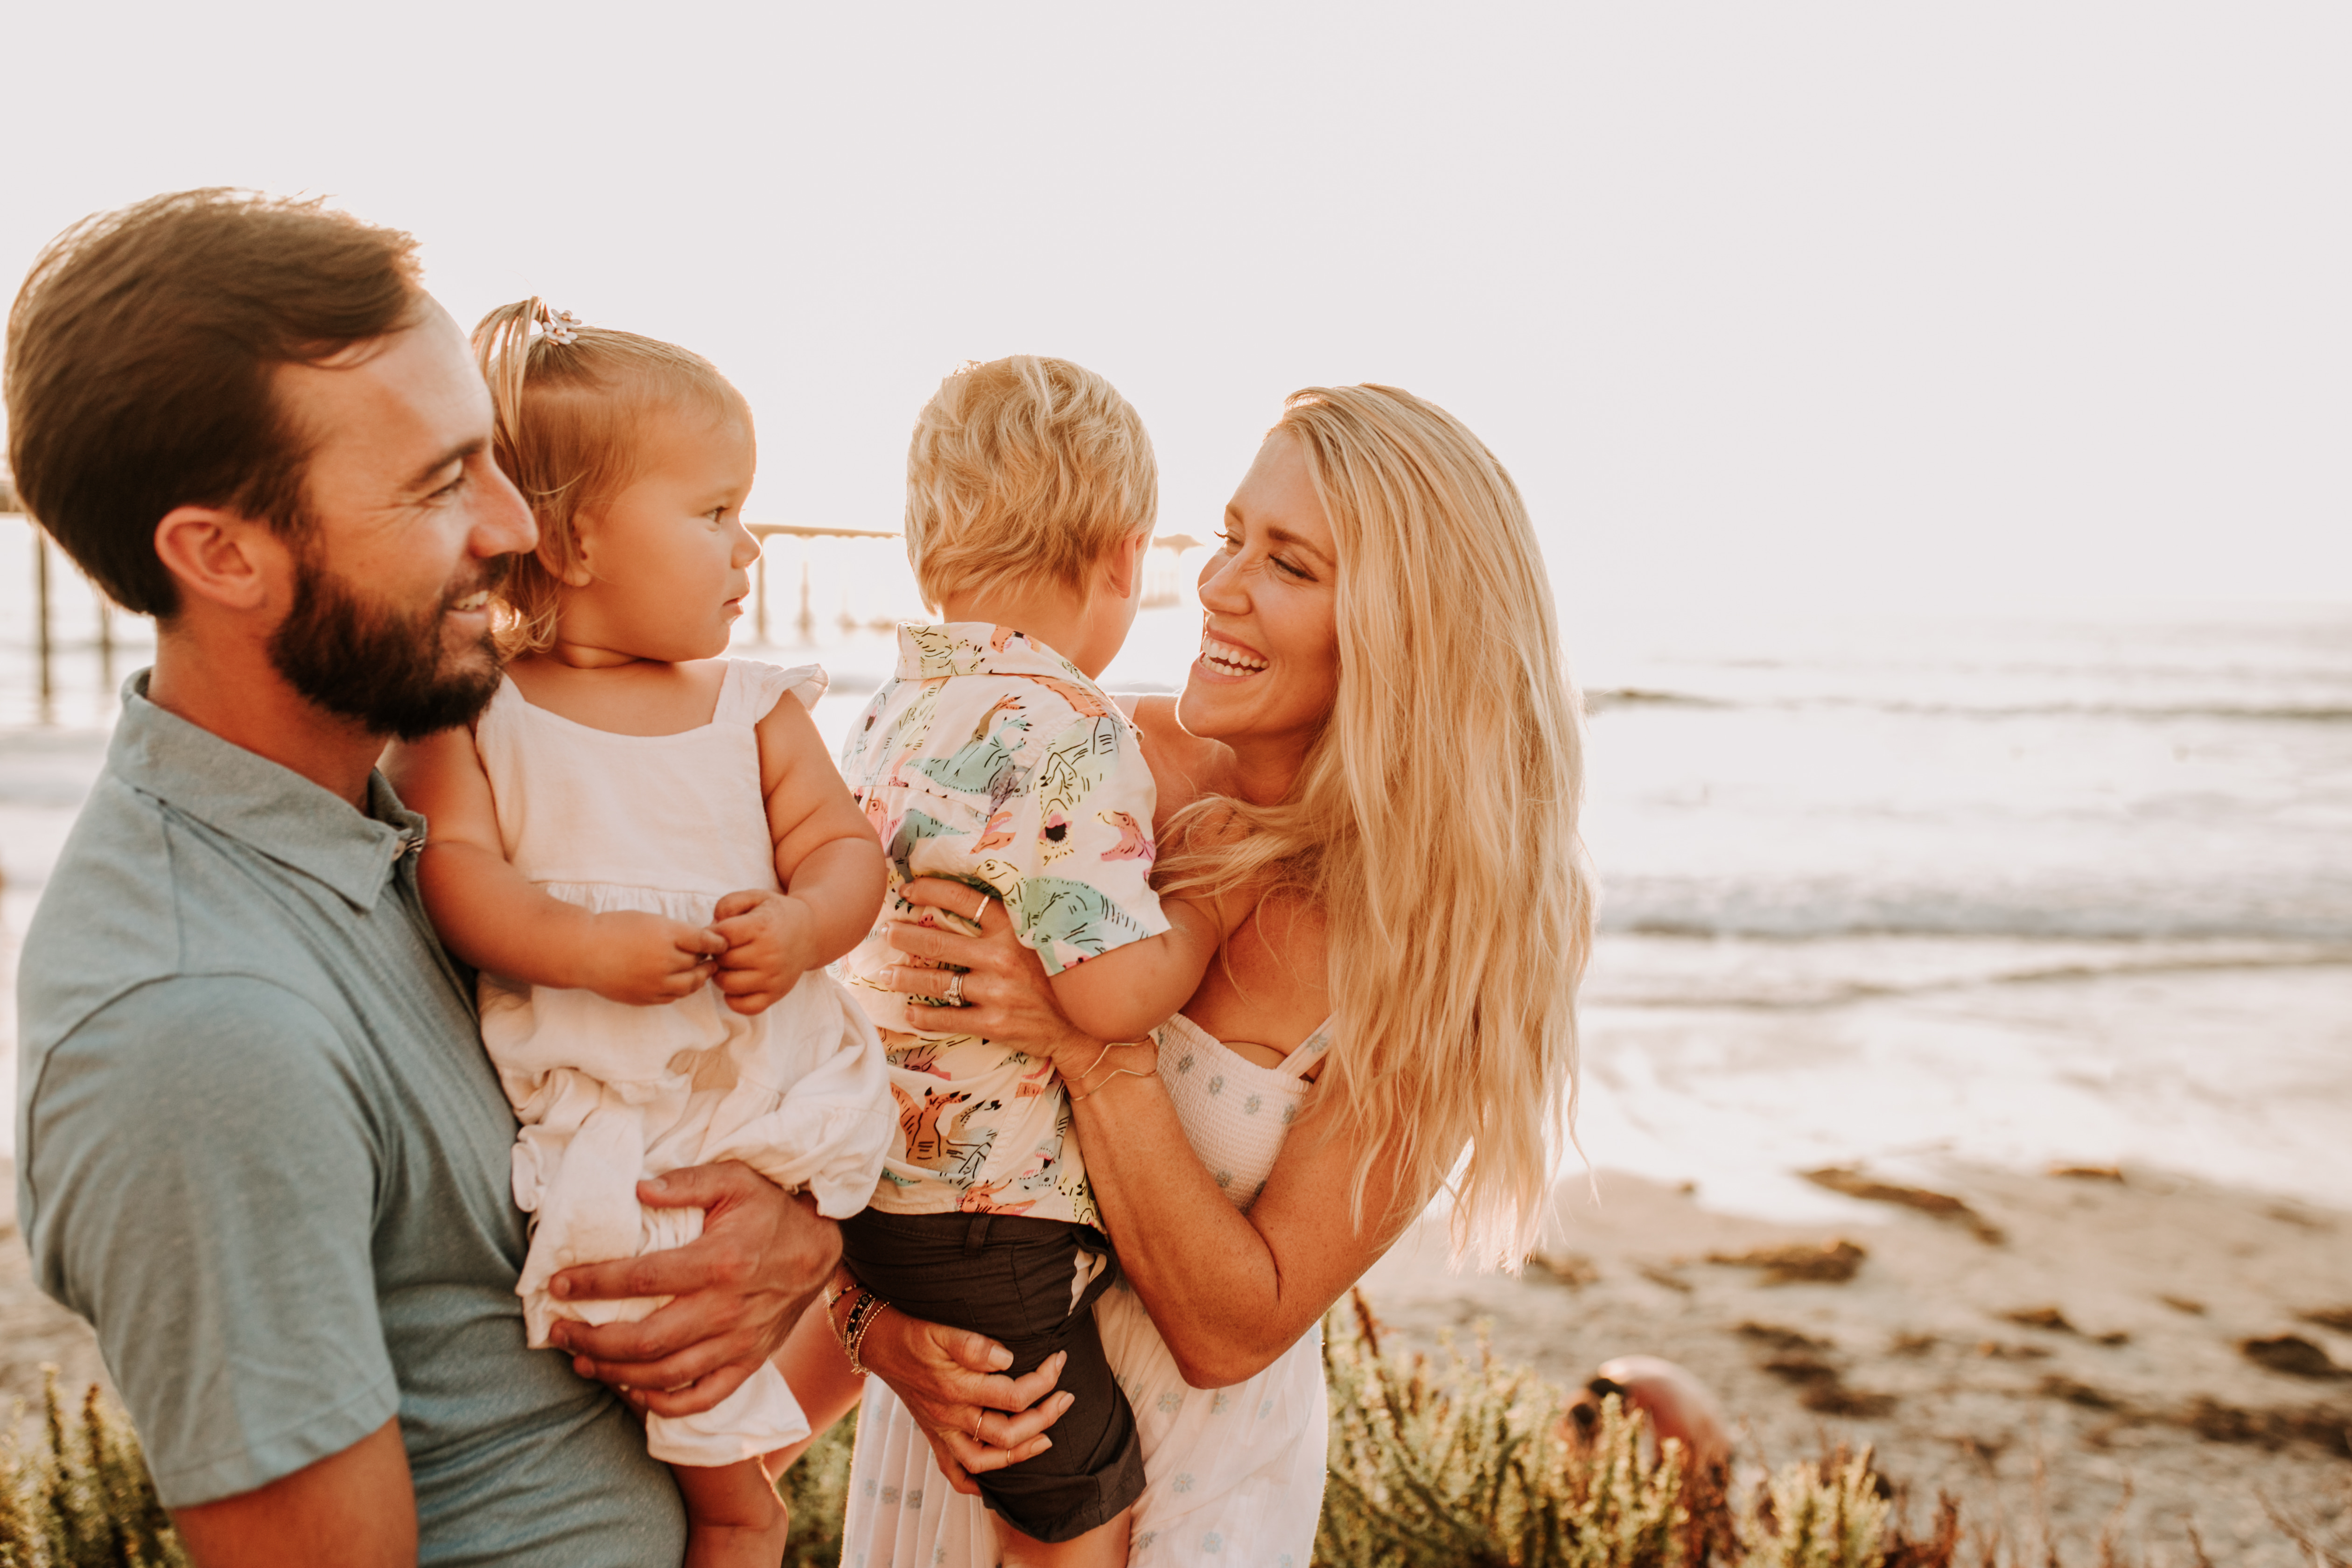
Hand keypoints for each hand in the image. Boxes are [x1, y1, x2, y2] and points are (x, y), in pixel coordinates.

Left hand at [547, 1162, 838, 1416]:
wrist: (820, 1248)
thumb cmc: (770, 1210)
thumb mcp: (734, 1179)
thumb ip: (686, 1182)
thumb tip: (636, 1190)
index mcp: (719, 1261)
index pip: (642, 1279)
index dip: (594, 1284)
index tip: (558, 1284)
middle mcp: (727, 1309)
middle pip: (646, 1340)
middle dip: (593, 1340)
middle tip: (559, 1333)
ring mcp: (739, 1342)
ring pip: (666, 1375)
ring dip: (616, 1373)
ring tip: (582, 1360)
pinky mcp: (749, 1362)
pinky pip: (702, 1397)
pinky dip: (664, 1404)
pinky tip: (634, 1392)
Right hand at [583, 909, 723, 1005]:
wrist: (584, 951)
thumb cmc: (615, 928)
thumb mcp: (649, 920)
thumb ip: (676, 931)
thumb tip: (701, 941)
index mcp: (667, 934)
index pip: (705, 941)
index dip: (717, 943)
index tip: (722, 943)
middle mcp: (665, 960)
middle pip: (699, 963)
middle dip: (707, 959)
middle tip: (713, 956)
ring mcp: (656, 982)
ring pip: (690, 984)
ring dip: (699, 977)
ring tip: (702, 971)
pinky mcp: (646, 997)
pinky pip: (674, 996)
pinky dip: (682, 989)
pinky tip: (682, 982)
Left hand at [710, 889, 819, 1015]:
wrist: (810, 932)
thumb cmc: (775, 915)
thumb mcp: (755, 897)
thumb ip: (728, 904)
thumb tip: (711, 928)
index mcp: (762, 928)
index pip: (721, 936)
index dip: (713, 934)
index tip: (719, 932)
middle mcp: (769, 955)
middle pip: (722, 961)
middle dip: (717, 953)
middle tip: (727, 948)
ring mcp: (773, 977)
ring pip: (727, 984)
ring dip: (722, 975)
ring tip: (731, 964)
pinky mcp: (776, 994)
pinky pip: (743, 1006)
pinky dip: (734, 998)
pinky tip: (738, 983)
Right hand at [854, 1306, 1072, 1495]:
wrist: (877, 1342)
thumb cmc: (912, 1332)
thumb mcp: (941, 1330)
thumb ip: (974, 1346)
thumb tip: (1009, 1358)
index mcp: (956, 1388)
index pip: (1014, 1396)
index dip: (1044, 1381)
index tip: (1060, 1361)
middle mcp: (950, 1416)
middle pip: (1008, 1433)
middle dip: (1045, 1418)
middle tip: (1067, 1398)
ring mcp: (941, 1430)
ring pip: (985, 1461)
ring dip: (1020, 1454)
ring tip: (1046, 1440)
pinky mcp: (933, 1436)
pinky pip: (954, 1472)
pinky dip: (974, 1483)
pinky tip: (993, 1484)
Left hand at [888, 879, 1102, 1071]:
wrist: (1083, 1024)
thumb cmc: (1056, 975)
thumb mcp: (1039, 937)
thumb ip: (1008, 921)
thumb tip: (968, 899)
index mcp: (1013, 928)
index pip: (964, 900)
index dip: (931, 891)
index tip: (907, 891)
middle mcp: (1002, 957)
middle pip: (939, 942)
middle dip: (906, 936)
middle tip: (886, 932)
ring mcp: (997, 992)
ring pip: (938, 982)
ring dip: (906, 977)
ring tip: (885, 973)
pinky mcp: (994, 1023)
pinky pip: (948, 1018)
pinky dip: (924, 1016)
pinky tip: (909, 1012)